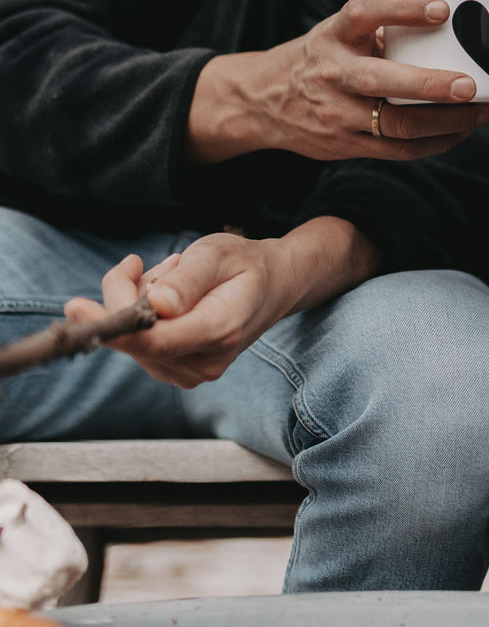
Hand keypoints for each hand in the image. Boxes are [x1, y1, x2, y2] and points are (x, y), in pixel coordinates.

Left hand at [63, 217, 379, 387]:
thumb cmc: (245, 265)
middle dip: (128, 294)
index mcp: (219, 332)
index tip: (76, 309)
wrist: (274, 286)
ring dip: (137, 302)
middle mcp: (204, 363)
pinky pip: (137, 344)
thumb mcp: (218, 254)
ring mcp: (190, 372)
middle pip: (135, 338)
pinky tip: (169, 298)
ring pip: (131, 340)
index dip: (111, 327)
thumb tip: (156, 305)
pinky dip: (140, 316)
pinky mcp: (177, 371)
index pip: (154, 341)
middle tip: (159, 262)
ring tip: (176, 279)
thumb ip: (188, 279)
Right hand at [186, 0, 488, 163]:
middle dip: (432, 85)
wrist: (265, 101)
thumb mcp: (339, 33)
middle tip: (471, 85)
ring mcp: (338, 113)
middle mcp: (333, 73)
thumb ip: (383, 29)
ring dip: (446, 122)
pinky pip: (399, 150)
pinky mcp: (347, 145)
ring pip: (397, 125)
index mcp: (334, 35)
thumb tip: (451, 25)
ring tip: (479, 113)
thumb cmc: (320, 60)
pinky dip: (436, 143)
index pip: (365, 13)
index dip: (404, 8)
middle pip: (382, 82)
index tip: (442, 9)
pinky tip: (459, 133)